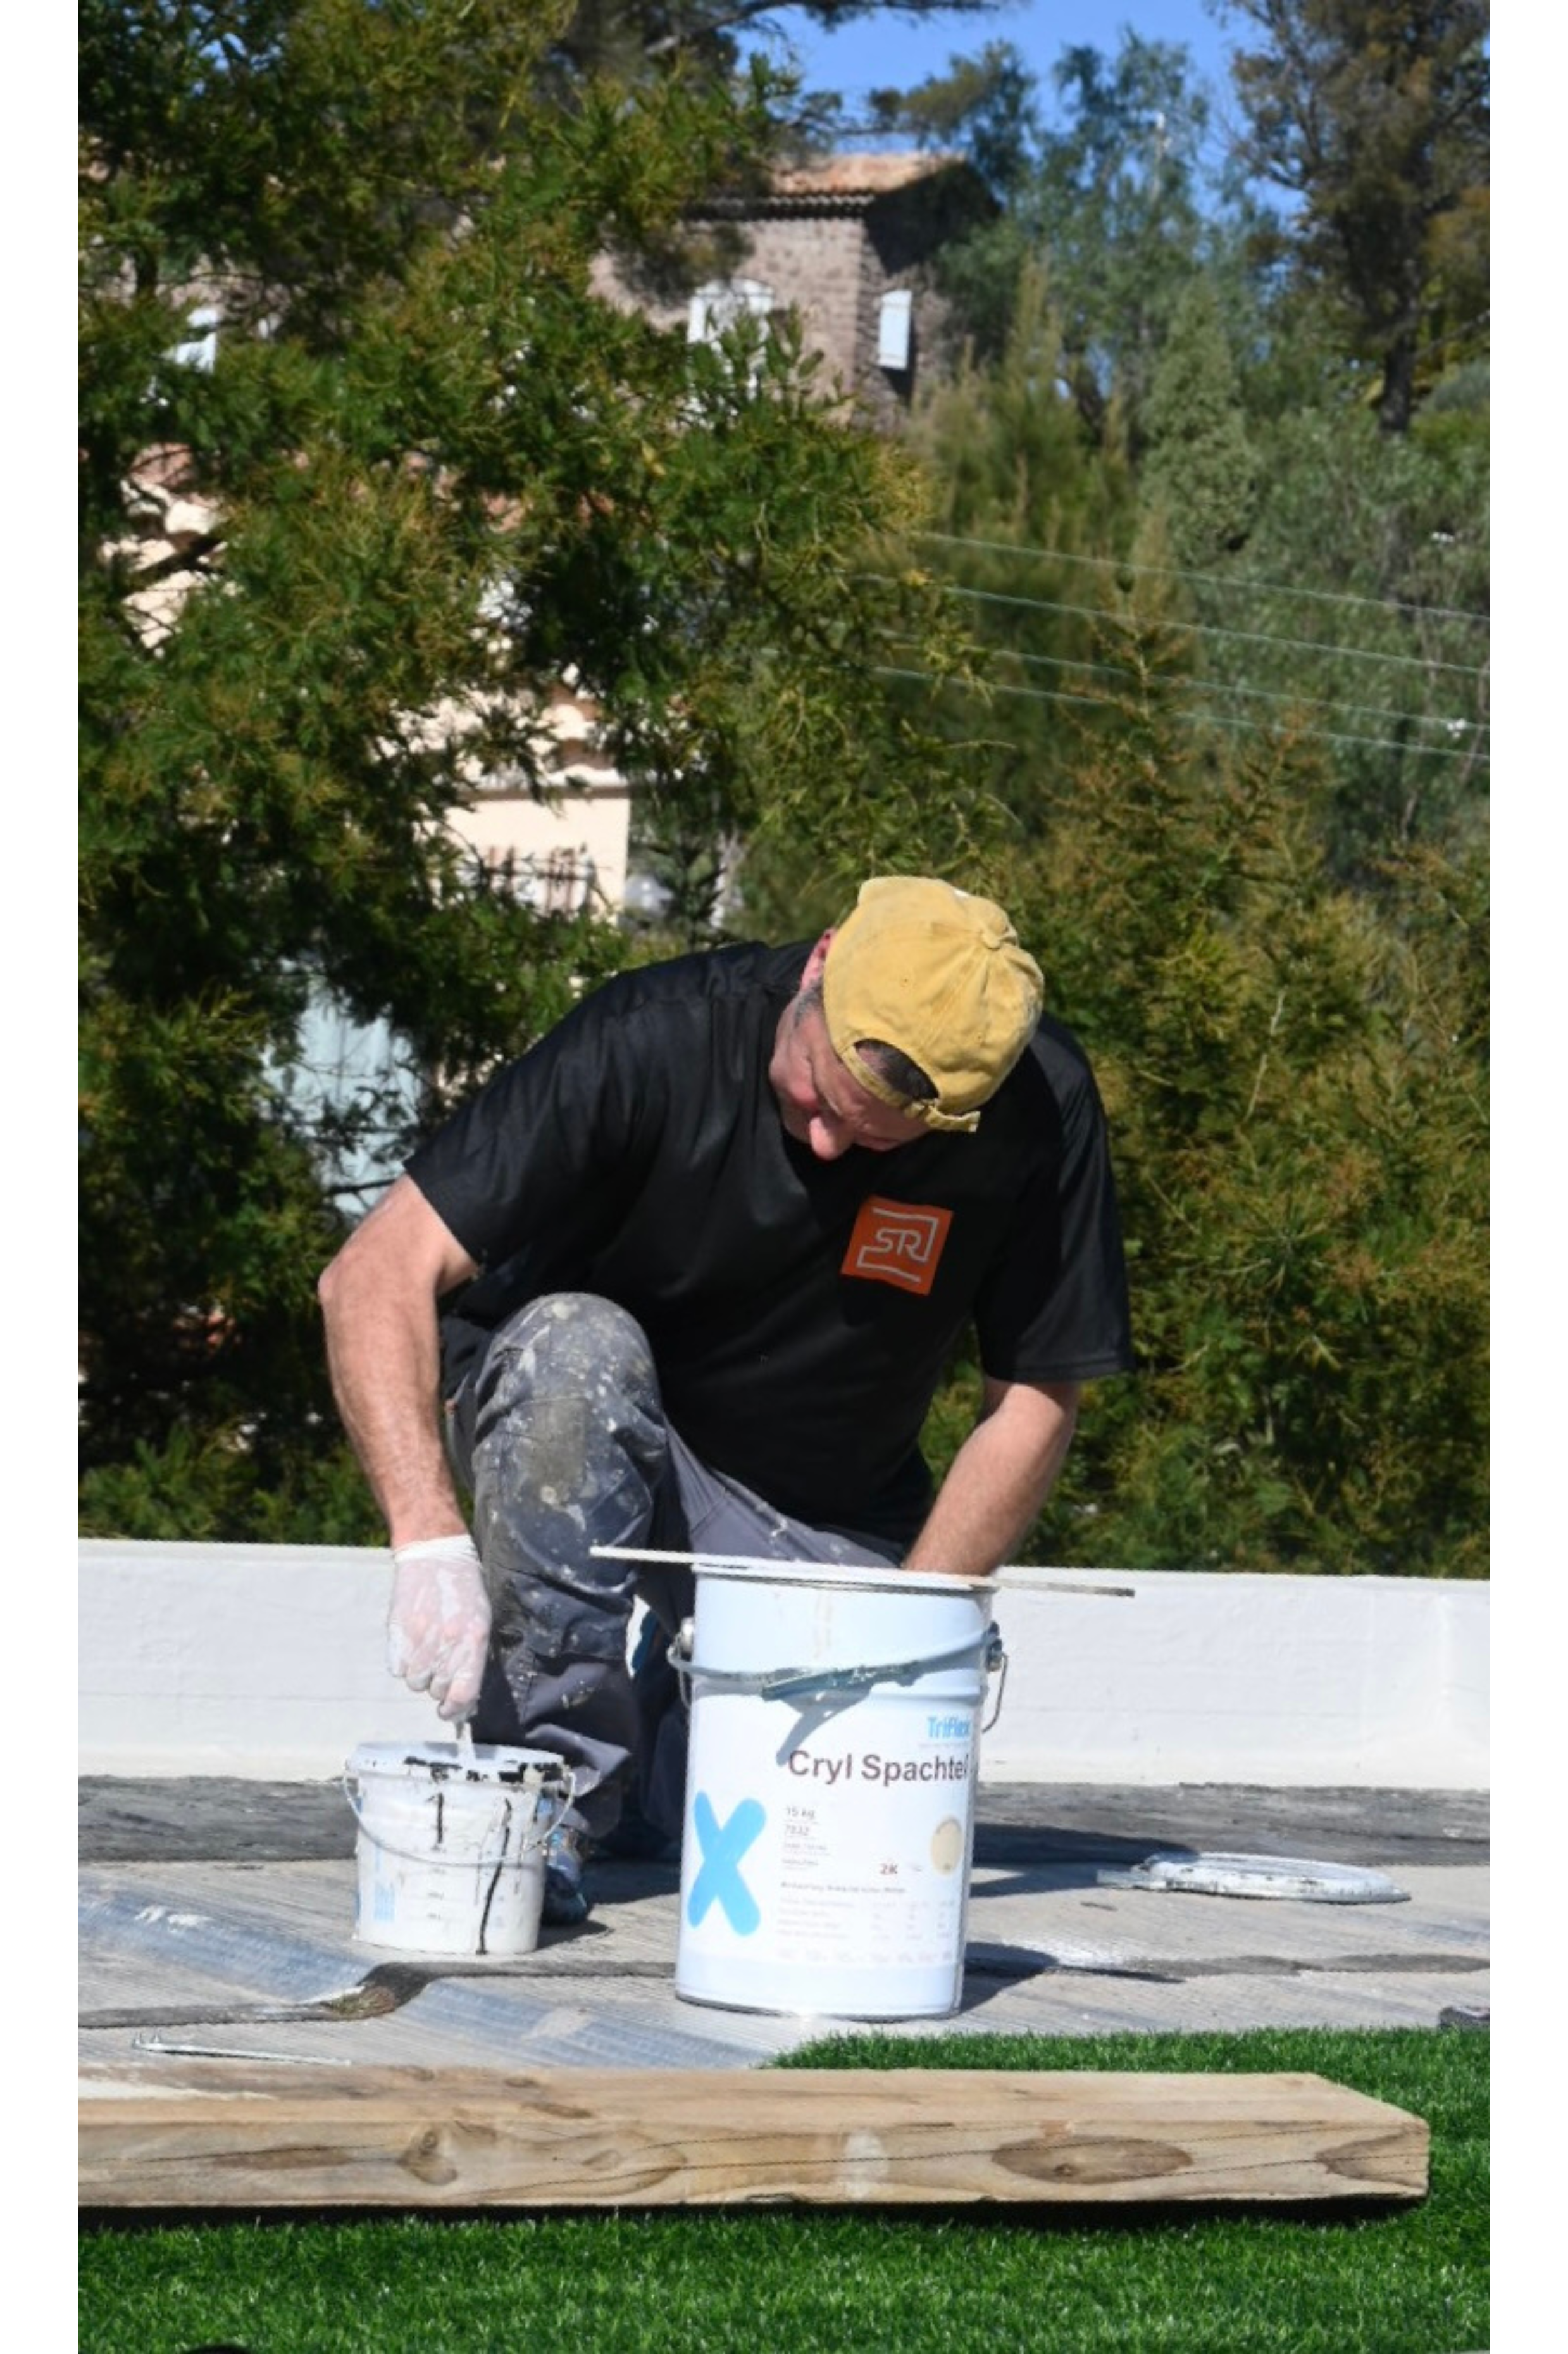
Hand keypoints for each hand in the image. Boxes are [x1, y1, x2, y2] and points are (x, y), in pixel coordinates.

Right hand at [387, 1535, 490, 1723]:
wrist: (435, 1555)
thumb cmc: (463, 1590)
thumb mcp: (480, 1621)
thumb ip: (473, 1659)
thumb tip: (464, 1697)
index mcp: (473, 1640)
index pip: (464, 1693)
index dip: (455, 1710)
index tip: (449, 1711)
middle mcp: (447, 1643)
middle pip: (436, 1690)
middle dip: (438, 1685)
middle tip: (439, 1662)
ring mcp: (420, 1639)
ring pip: (415, 1683)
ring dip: (419, 1673)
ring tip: (425, 1648)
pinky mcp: (397, 1632)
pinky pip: (397, 1668)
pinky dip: (402, 1662)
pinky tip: (410, 1642)